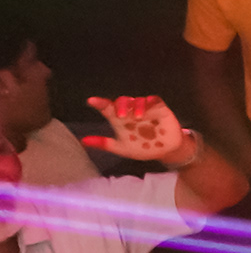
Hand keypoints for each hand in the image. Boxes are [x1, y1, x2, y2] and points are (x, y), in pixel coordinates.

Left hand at [81, 97, 201, 168]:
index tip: (91, 101)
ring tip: (138, 117)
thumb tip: (83, 141)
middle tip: (120, 116)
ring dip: (136, 106)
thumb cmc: (143, 148)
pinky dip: (152, 100)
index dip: (99, 103)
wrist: (165, 152)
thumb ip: (104, 144)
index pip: (107, 108)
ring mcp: (146, 110)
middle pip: (123, 101)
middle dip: (120, 106)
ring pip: (138, 100)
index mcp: (120, 120)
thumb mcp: (122, 148)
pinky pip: (155, 100)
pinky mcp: (160, 110)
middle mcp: (131, 112)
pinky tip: (150, 103)